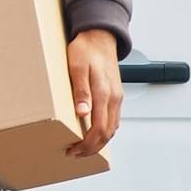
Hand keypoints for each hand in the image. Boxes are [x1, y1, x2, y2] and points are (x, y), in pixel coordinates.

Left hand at [66, 28, 121, 157]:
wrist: (100, 36)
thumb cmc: (85, 50)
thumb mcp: (77, 67)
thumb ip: (81, 90)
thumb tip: (82, 113)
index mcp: (104, 93)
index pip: (98, 129)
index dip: (86, 144)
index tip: (73, 150)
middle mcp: (114, 98)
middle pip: (107, 133)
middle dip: (92, 148)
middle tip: (75, 154)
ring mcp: (117, 97)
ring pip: (113, 128)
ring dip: (99, 142)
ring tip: (83, 147)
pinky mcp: (117, 94)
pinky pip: (114, 119)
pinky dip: (105, 132)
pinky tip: (94, 133)